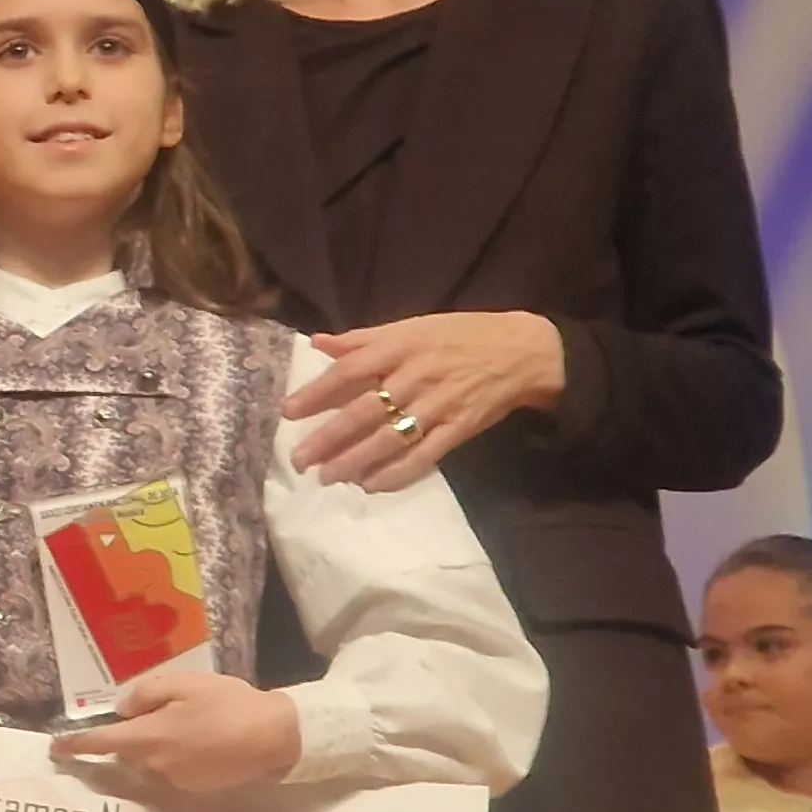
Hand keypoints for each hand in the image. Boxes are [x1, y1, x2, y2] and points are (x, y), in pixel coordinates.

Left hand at [47, 670, 300, 793]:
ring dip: (156, 745)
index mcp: (147, 738)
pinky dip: (176, 756)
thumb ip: (144, 694)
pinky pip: (172, 770)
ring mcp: (175, 781)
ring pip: (150, 760)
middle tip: (155, 712)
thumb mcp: (182, 684)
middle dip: (129, 735)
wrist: (274, 736)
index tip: (54, 749)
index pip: (100, 744)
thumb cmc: (227, 703)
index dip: (74, 746)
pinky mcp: (194, 789)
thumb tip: (122, 709)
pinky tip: (202, 740)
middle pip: (126, 752)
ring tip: (188, 722)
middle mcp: (154, 766)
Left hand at [289, 312, 564, 491]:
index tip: (289, 412)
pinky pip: (424, 456)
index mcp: (401, 347)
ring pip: (390, 438)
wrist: (523, 350)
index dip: (317, 393)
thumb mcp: (412, 326)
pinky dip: (396, 473)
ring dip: (355, 460)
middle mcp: (416, 377)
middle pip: (364, 411)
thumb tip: (317, 342)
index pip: (349, 371)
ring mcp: (439, 406)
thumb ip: (363, 339)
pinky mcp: (460, 429)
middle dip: (329, 438)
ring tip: (327, 477)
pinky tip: (370, 485)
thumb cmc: (460, 335)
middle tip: (299, 459)